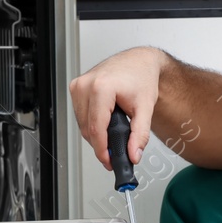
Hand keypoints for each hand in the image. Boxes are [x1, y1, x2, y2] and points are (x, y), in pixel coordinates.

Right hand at [69, 46, 165, 169]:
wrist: (138, 62)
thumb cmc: (141, 78)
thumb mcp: (146, 108)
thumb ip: (140, 135)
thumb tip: (133, 154)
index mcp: (101, 88)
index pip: (96, 128)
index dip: (102, 150)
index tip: (109, 161)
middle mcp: (85, 85)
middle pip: (88, 129)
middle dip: (101, 144)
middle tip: (115, 153)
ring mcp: (78, 86)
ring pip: (82, 124)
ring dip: (96, 135)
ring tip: (113, 133)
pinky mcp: (76, 88)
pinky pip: (80, 115)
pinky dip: (92, 124)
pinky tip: (105, 121)